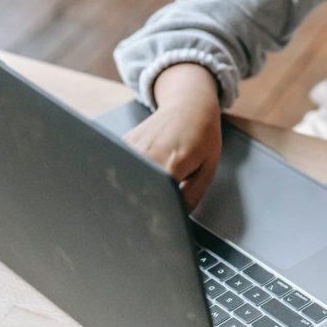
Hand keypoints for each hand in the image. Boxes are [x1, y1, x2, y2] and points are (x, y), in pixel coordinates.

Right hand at [122, 64, 222, 210]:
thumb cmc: (203, 135)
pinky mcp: (124, 141)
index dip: (154, 213)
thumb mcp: (208, 169)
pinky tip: (136, 175)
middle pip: (133, 191)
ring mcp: (132, 146)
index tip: (154, 222)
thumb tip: (176, 220)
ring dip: (129, 190)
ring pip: (121, 179)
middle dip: (137, 205)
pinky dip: (125, 175)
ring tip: (143, 191)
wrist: (189, 105)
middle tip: (145, 213)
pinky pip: (118, 166)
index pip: (155, 198)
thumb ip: (191, 198)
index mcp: (172, 163)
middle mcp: (148, 154)